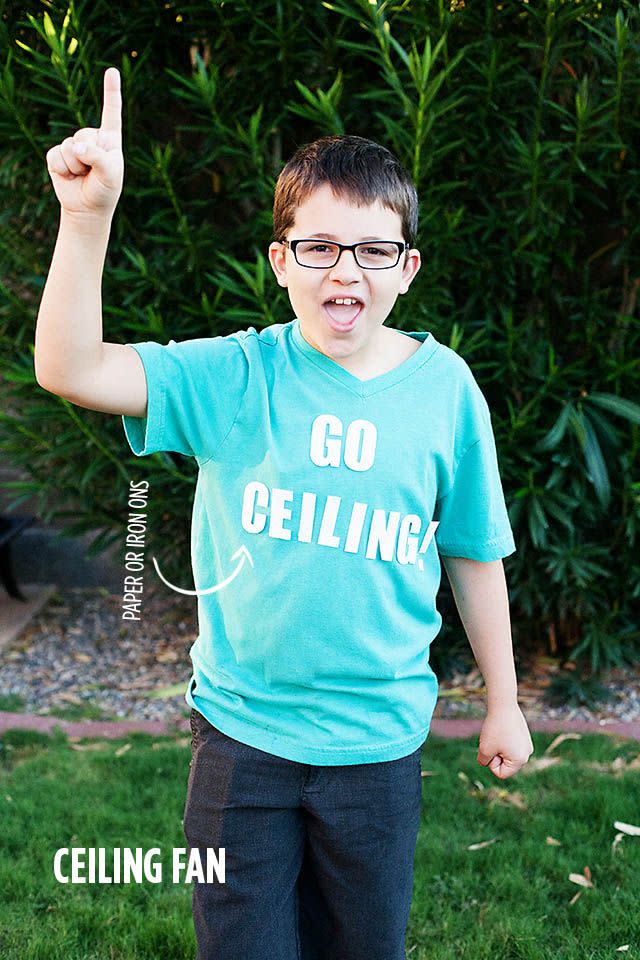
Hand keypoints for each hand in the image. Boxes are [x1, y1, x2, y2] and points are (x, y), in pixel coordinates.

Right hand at [46, 67, 123, 220]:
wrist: (87, 210)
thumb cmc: (105, 191)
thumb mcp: (110, 174)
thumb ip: (97, 157)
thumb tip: (76, 147)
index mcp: (109, 139)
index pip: (111, 113)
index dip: (111, 92)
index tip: (112, 70)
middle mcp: (91, 139)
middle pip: (83, 136)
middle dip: (87, 158)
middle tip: (93, 173)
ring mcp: (73, 146)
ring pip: (69, 147)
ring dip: (76, 167)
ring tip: (83, 176)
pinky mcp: (58, 155)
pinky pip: (56, 156)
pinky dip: (63, 169)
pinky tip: (69, 176)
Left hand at [477, 703, 533, 778]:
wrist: (503, 705)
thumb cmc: (494, 728)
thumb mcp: (484, 749)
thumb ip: (484, 761)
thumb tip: (487, 762)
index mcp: (521, 760)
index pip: (501, 773)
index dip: (491, 763)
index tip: (491, 748)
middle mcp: (527, 754)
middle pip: (505, 764)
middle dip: (495, 754)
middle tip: (494, 739)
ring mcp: (527, 743)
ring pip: (506, 753)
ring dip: (497, 746)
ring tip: (498, 732)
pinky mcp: (524, 734)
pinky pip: (509, 744)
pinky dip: (502, 738)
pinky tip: (502, 728)